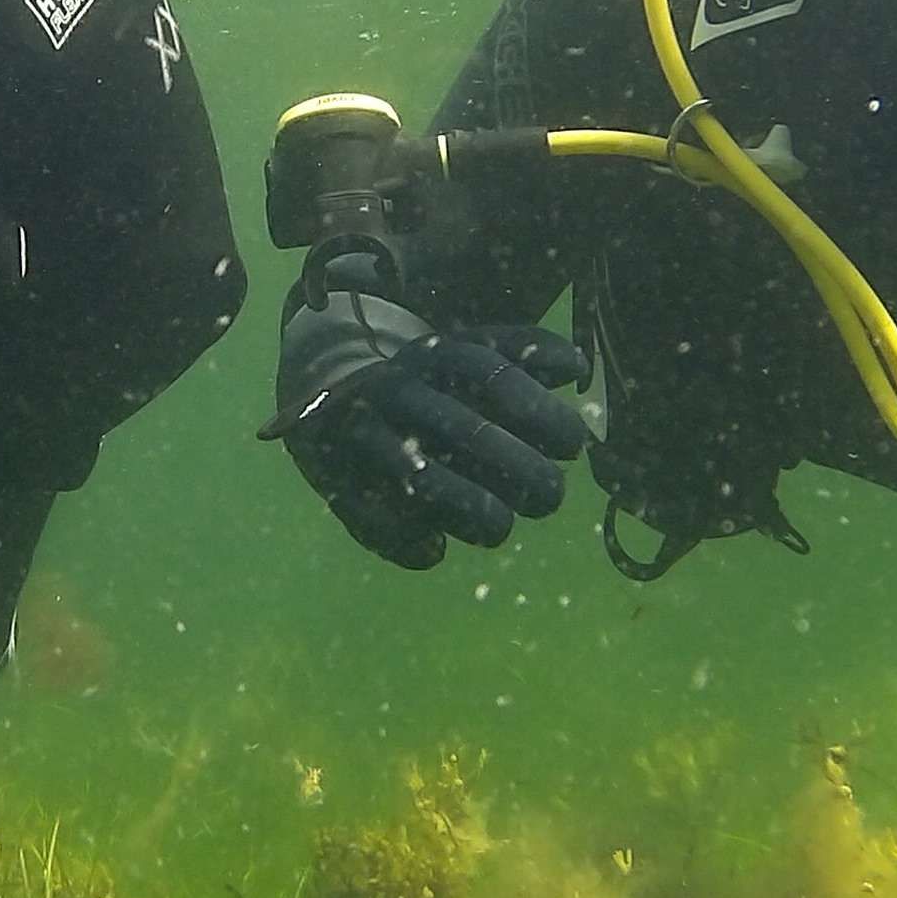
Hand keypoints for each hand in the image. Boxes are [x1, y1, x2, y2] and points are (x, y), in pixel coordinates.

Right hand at [270, 274, 591, 570]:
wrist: (321, 380)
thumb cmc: (426, 378)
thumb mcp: (469, 350)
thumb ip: (525, 353)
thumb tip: (575, 368)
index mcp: (434, 354)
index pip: (495, 375)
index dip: (540, 412)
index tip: (571, 446)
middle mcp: (397, 390)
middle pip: (469, 433)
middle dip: (523, 473)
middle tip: (550, 494)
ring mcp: (363, 435)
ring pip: (425, 482)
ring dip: (475, 511)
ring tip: (498, 525)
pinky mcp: (335, 481)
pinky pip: (374, 522)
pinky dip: (407, 542)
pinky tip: (433, 547)